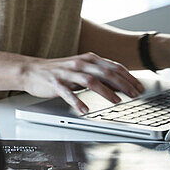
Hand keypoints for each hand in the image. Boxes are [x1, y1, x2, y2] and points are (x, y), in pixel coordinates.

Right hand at [19, 53, 145, 113]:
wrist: (31, 70)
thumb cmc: (58, 72)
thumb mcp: (80, 70)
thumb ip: (98, 75)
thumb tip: (119, 85)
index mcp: (87, 59)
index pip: (113, 66)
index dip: (128, 77)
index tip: (139, 87)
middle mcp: (79, 63)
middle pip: (105, 72)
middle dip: (123, 84)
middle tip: (134, 95)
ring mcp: (67, 73)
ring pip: (90, 80)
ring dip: (105, 91)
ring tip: (116, 101)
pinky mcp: (55, 83)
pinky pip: (68, 93)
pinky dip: (77, 102)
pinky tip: (85, 110)